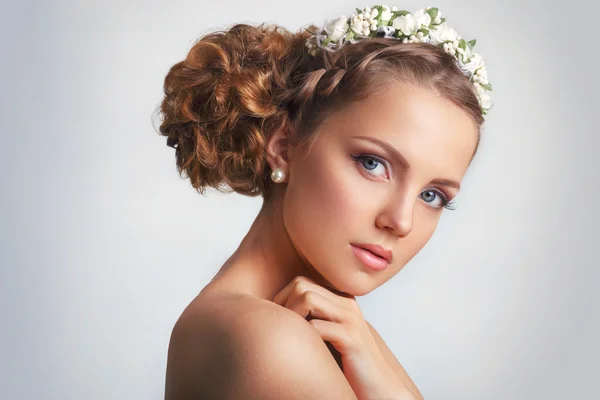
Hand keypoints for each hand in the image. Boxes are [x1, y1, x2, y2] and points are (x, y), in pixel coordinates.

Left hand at [273, 276, 413, 399]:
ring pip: (308, 299)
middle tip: (281, 330)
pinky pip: (317, 327)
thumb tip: (275, 312)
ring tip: (291, 338)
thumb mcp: (330, 334)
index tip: (278, 321)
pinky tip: (304, 351)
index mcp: (341, 300)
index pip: (302, 281)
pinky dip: (303, 337)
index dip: (283, 299)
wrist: (379, 386)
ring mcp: (351, 320)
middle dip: (284, 305)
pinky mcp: (352, 339)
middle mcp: (347, 304)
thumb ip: (313, 318)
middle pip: (302, 285)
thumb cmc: (348, 364)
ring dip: (291, 318)